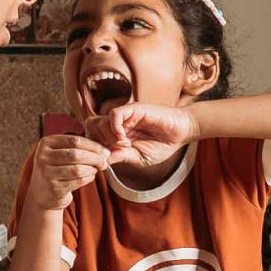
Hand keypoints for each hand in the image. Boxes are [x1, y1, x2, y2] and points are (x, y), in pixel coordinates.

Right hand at [28, 134, 111, 210]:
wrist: (44, 192)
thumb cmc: (58, 168)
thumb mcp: (61, 153)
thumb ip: (78, 147)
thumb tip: (105, 151)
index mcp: (46, 143)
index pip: (74, 140)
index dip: (93, 145)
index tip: (104, 151)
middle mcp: (43, 157)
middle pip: (76, 154)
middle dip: (95, 158)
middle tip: (104, 162)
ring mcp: (46, 173)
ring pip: (77, 169)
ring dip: (92, 169)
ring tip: (97, 169)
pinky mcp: (53, 188)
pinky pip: (77, 181)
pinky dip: (88, 178)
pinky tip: (90, 176)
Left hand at [83, 102, 198, 168]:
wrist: (180, 133)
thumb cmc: (162, 145)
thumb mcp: (138, 158)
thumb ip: (121, 157)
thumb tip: (102, 161)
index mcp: (115, 135)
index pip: (92, 137)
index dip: (95, 149)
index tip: (106, 160)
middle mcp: (116, 124)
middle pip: (90, 128)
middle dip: (97, 143)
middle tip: (113, 152)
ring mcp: (123, 116)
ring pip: (99, 122)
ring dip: (107, 137)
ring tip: (124, 146)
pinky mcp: (133, 109)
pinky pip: (114, 114)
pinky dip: (114, 127)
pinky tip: (124, 138)